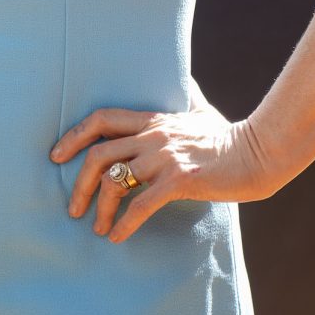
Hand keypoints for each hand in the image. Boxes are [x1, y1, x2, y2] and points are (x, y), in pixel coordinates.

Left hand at [50, 88, 274, 242]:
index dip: (73, 135)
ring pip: (115, 179)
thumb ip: (185, 96)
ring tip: (98, 228)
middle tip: (73, 207)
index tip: (56, 155)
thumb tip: (183, 78)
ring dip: (101, 208)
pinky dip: (125, 223)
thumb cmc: (228, 135)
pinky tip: (119, 237)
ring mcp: (165, 156)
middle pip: (98, 153)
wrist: (259, 151)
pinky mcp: (180, 178)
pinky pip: (142, 203)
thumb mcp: (200, 109)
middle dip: (79, 183)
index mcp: (152, 119)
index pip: (101, 118)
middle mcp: (153, 135)